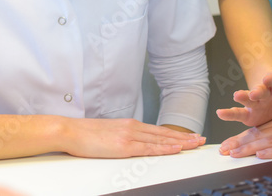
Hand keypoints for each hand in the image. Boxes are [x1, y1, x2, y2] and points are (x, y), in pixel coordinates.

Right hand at [62, 118, 204, 157]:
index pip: (159, 130)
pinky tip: (175, 148)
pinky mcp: (123, 146)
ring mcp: (129, 136)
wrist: (70, 131)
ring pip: (161, 140)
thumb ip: (124, 136)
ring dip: (181, 142)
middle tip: (201, 140)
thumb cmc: (86, 134)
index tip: (190, 136)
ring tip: (195, 144)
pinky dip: (164, 148)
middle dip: (185, 137)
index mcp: (130, 124)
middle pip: (164, 133)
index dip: (176, 134)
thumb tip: (134, 143)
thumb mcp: (110, 133)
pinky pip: (148, 148)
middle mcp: (133, 127)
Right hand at [216, 70, 271, 127]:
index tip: (268, 78)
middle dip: (257, 91)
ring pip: (247, 100)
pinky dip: (229, 114)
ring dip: (243, 97)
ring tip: (236, 96)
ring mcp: (255, 103)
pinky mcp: (249, 115)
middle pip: (260, 90)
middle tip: (254, 93)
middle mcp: (264, 91)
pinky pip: (238, 114)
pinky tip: (220, 113)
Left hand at [218, 100, 271, 158]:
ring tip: (235, 153)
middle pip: (259, 135)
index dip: (241, 139)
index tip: (226, 146)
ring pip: (270, 140)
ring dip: (251, 147)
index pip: (258, 131)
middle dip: (240, 144)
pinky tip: (262, 153)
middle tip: (224, 150)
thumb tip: (265, 144)